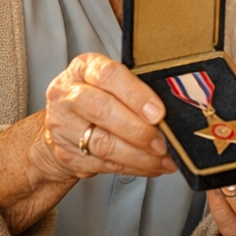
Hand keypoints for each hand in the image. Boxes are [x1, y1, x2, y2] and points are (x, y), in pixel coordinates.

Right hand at [33, 52, 176, 181]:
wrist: (61, 123)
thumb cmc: (96, 95)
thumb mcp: (112, 81)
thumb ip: (136, 89)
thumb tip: (173, 107)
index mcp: (84, 68)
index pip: (108, 75)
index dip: (136, 95)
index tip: (158, 113)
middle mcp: (68, 95)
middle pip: (102, 111)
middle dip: (138, 130)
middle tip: (162, 142)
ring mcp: (63, 126)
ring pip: (103, 143)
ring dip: (139, 155)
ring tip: (162, 158)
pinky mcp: (67, 154)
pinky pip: (104, 164)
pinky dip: (133, 167)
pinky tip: (151, 166)